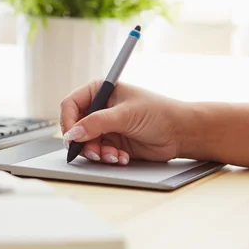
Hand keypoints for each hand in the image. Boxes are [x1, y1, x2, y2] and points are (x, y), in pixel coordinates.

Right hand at [60, 80, 185, 165]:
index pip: (71, 105)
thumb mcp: (125, 115)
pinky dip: (108, 157)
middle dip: (84, 142)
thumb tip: (73, 133)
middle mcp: (100, 108)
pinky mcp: (112, 142)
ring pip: (86, 143)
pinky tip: (122, 157)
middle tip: (94, 152)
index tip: (71, 137)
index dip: (68, 121)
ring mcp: (105, 127)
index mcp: (100, 92)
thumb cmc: (159, 113)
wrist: (181, 133)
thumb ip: (97, 123)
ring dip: (97, 152)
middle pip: (75, 127)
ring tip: (113, 155)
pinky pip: (98, 153)